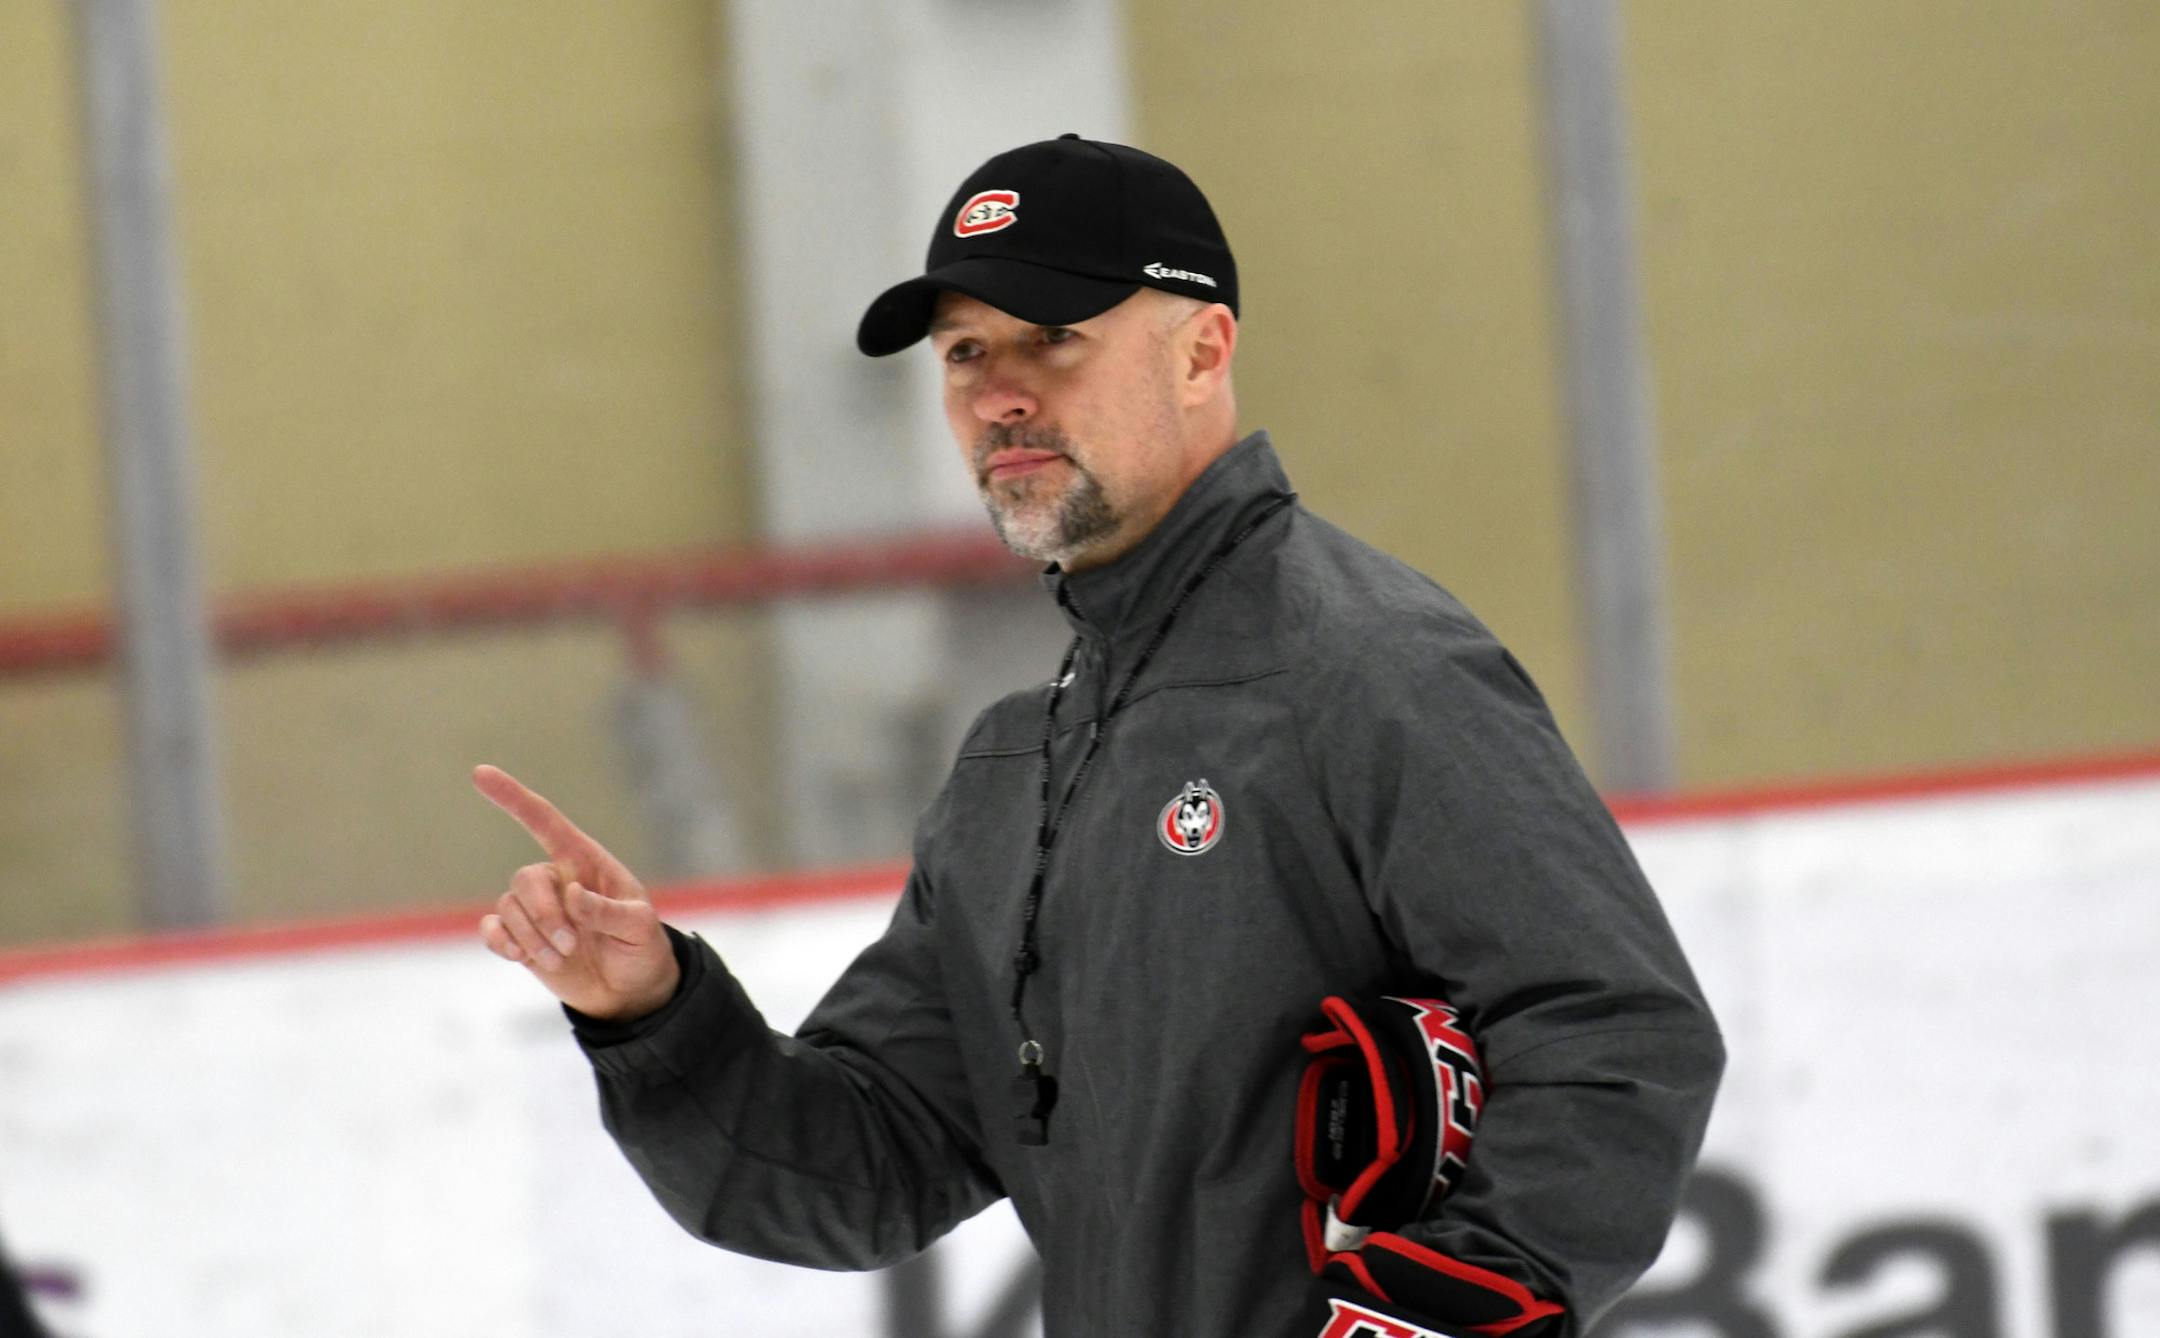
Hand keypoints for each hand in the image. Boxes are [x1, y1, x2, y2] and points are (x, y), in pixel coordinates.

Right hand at [473, 764, 681, 1020]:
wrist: (630, 991)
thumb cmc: (641, 947)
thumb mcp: (639, 927)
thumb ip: (608, 911)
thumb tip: (572, 895)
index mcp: (586, 863)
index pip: (545, 822)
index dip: (513, 797)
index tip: (480, 773)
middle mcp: (556, 880)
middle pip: (524, 879)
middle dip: (543, 915)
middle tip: (570, 946)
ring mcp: (537, 909)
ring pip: (508, 908)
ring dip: (531, 938)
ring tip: (561, 959)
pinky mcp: (521, 938)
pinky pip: (492, 929)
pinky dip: (500, 942)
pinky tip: (519, 956)